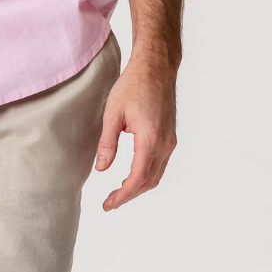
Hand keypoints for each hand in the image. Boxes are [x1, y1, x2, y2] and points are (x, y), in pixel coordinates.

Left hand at [95, 53, 177, 210]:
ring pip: (156, 174)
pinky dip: (146, 175)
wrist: (156, 67)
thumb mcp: (113, 113)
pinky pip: (160, 164)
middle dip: (129, 195)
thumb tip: (101, 168)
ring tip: (118, 193)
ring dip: (138, 187)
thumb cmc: (134, 84)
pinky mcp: (170, 137)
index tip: (109, 204)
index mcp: (150, 138)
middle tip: (109, 203)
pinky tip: (132, 176)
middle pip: (149, 181)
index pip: (137, 177)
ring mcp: (170, 140)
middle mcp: (164, 143)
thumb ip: (107, 143)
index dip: (123, 194)